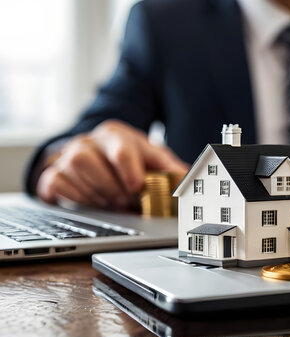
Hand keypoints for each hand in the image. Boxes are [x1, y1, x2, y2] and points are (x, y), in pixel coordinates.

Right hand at [36, 120, 189, 208]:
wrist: (97, 160)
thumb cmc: (130, 161)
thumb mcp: (152, 159)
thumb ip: (169, 168)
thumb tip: (187, 177)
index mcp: (115, 133)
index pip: (121, 147)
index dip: (129, 169)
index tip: (137, 186)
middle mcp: (88, 140)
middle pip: (90, 159)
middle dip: (111, 186)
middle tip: (126, 202)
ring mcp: (68, 156)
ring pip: (74, 170)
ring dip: (96, 193)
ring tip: (114, 202)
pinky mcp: (54, 173)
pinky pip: (58, 184)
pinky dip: (77, 197)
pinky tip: (93, 202)